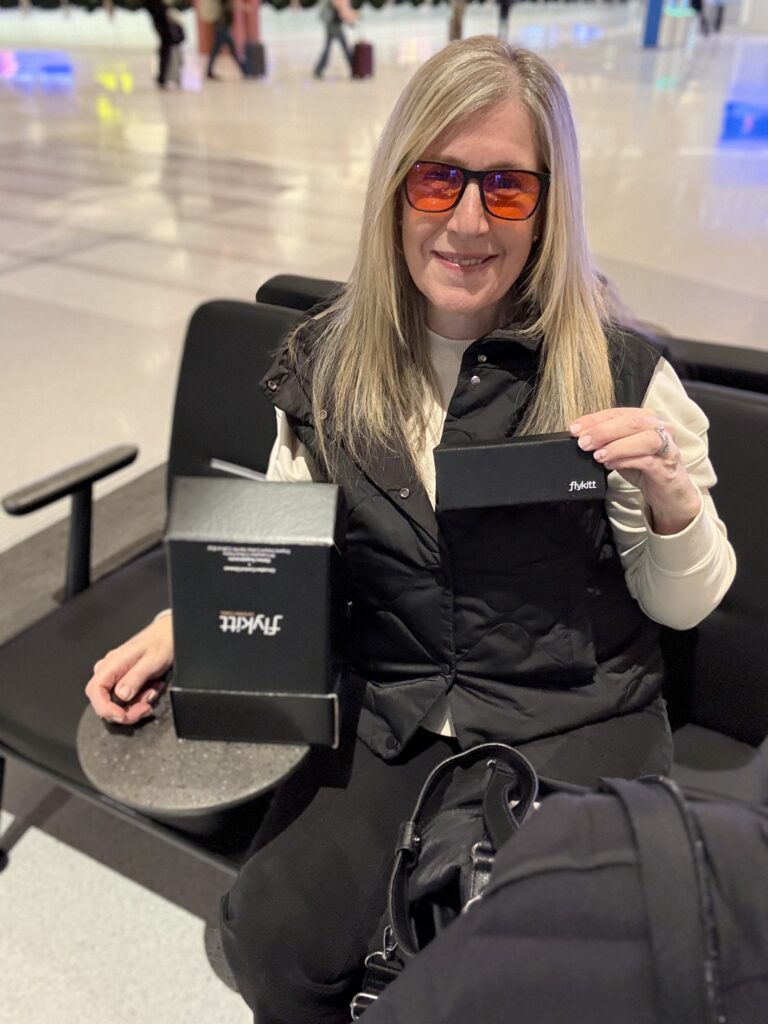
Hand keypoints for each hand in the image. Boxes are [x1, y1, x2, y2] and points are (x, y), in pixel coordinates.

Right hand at [85, 615, 173, 725]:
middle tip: (146, 706)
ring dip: (136, 705)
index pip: (95, 691)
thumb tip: (122, 695)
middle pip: (104, 702)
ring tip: (153, 691)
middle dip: (126, 710)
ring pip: (116, 703)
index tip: (123, 715)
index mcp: (111, 664)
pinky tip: (151, 689)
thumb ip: (135, 678)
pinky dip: (139, 699)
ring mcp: (115, 676)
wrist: (169, 634)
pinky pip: (126, 698)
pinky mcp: (124, 680)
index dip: (106, 708)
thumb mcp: (152, 661)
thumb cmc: (161, 642)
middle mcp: (109, 670)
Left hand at [569, 407, 700, 534]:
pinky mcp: (668, 467)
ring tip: (597, 456)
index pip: (617, 413)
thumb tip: (581, 439)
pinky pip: (647, 460)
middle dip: (603, 431)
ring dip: (616, 445)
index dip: (594, 419)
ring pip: (644, 438)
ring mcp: (667, 447)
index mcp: (647, 419)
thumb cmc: (646, 468)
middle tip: (583, 443)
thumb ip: (607, 442)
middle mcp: (661, 428)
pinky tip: (611, 465)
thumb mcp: (623, 451)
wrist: (669, 493)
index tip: (574, 429)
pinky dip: (626, 461)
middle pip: (631, 422)